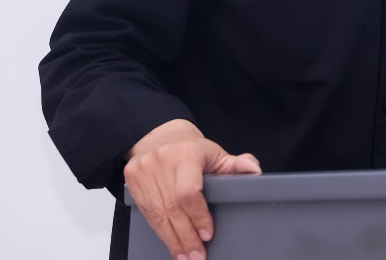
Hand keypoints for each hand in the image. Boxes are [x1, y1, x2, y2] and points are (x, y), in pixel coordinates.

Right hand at [123, 119, 261, 259]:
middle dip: (186, 236)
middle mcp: (162, 159)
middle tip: (198, 256)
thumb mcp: (217, 154)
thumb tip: (254, 170)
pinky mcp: (131, 178)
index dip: (198, 216)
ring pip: (157, 214)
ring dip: (172, 240)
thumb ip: (237, 164)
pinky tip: (171, 244)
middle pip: (172, 208)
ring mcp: (144, 169)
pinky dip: (160, 231)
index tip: (207, 234)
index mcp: (186, 153)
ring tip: (185, 257)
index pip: (189, 192)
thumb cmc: (193, 150)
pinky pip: (146, 212)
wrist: (162, 137)